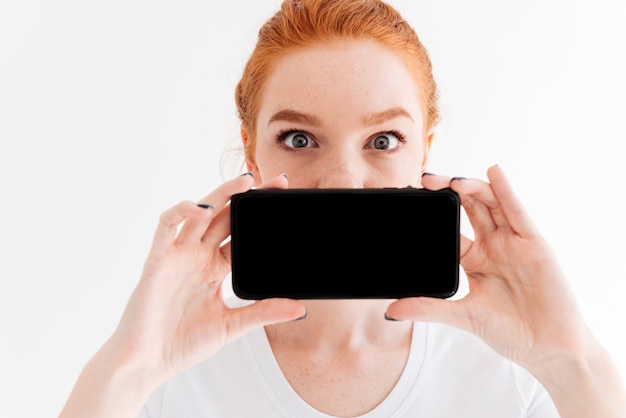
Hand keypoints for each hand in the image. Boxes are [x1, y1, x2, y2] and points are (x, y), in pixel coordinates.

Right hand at [109, 173, 305, 384]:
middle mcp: (198, 257)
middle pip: (226, 218)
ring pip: (199, 213)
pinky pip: (166, 226)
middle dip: (248, 198)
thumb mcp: (232, 325)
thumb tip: (299, 309)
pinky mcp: (158, 259)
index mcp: (215, 269)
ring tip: (245, 182)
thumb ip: (263, 313)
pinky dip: (182, 212)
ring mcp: (178, 255)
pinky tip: (203, 210)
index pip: (242, 235)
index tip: (284, 205)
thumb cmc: (183, 344)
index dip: (260, 219)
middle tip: (276, 182)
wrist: (147, 364)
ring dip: (220, 195)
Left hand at [386, 165, 590, 370]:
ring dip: (471, 187)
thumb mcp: (463, 317)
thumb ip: (429, 309)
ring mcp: (513, 242)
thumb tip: (391, 311)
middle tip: (426, 181)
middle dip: (448, 191)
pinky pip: (518, 213)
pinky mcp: (535, 244)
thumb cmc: (511, 332)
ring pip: (491, 204)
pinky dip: (506, 191)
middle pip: (469, 207)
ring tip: (452, 181)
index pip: (450, 227)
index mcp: (474, 259)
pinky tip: (494, 172)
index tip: (414, 199)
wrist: (548, 349)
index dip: (435, 212)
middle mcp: (493, 245)